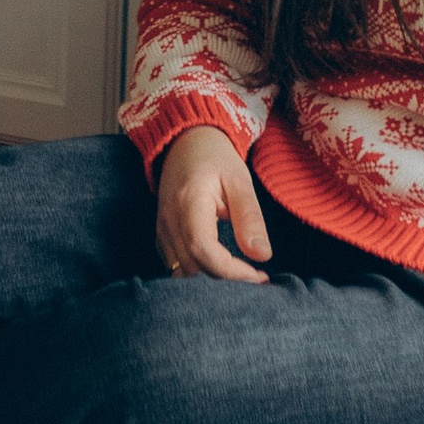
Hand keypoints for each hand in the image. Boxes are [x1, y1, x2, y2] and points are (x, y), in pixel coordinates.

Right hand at [153, 126, 270, 282]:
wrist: (185, 143)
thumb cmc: (216, 158)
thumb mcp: (240, 181)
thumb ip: (250, 218)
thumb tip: (262, 256)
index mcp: (189, 204)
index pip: (204, 251)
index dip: (232, 271)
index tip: (259, 275)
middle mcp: (169, 221)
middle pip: (193, 267)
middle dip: (226, 280)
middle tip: (257, 277)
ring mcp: (162, 230)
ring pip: (183, 273)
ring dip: (212, 280)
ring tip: (241, 274)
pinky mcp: (161, 236)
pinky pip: (175, 267)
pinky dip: (198, 274)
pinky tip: (220, 268)